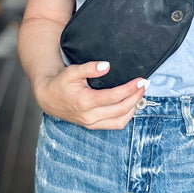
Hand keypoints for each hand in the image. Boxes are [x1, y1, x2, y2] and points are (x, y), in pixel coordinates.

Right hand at [33, 61, 147, 129]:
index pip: (114, 97)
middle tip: (145, 85)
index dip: (129, 89)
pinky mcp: (93, 126)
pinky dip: (126, 116)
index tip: (140, 80)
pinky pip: (115, 125)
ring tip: (140, 94)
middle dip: (135, 97)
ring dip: (133, 107)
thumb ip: (90, 68)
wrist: (48, 98)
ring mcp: (91, 123)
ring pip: (120, 120)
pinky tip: (131, 105)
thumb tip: (106, 66)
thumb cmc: (61, 83)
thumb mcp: (73, 71)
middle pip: (120, 109)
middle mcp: (89, 116)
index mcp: (85, 102)